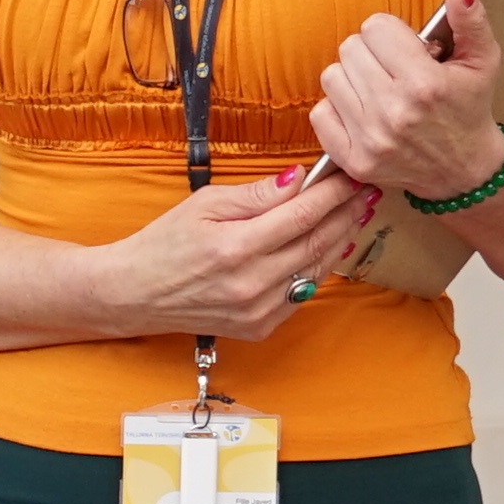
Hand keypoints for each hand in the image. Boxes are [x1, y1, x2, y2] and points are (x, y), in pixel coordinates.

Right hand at [111, 165, 369, 337]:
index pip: (303, 215)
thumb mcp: (205, 204)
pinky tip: (327, 246)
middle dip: (346, 213)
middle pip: (317, 242)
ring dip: (341, 240)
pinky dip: (318, 267)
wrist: (136, 293)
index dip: (334, 193)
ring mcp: (258, 310)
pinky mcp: (260, 327)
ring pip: (317, 270)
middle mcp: (251, 283)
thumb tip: (299, 179)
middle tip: (366, 192)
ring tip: (355, 215)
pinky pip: (302, 293)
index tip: (353, 176)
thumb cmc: (166, 243)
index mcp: (236, 247)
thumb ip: (256, 194)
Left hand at [311, 0, 503, 198]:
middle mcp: (394, 112)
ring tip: (378, 89)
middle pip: (350, 48)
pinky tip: (362, 112)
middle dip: (371, 52)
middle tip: (392, 69)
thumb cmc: (470, 109)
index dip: (390, 33)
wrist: (464, 171)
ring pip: (331, 76)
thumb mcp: (483, 61)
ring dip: (352, 78)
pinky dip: (337, 108)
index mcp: (425, 83)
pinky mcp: (354, 160)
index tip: (405, 49)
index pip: (374, 27)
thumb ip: (470, 20)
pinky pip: (319, 113)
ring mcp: (371, 139)